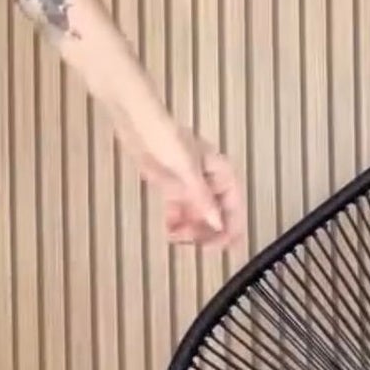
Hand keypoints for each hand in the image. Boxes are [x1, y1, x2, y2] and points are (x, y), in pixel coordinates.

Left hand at [119, 110, 244, 249]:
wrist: (136, 123)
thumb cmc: (165, 138)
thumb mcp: (188, 172)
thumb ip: (202, 198)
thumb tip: (217, 223)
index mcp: (220, 172)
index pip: (233, 206)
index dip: (230, 228)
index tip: (221, 247)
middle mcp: (208, 179)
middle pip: (216, 213)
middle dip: (207, 231)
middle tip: (195, 246)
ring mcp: (189, 182)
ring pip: (197, 213)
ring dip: (191, 228)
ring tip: (178, 239)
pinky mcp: (171, 183)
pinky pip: (179, 208)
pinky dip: (176, 220)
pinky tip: (169, 229)